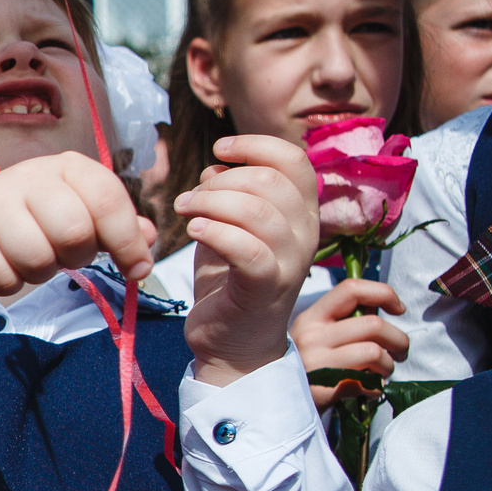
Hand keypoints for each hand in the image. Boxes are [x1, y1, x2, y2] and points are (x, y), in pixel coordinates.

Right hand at [0, 151, 156, 296]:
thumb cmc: (32, 219)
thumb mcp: (79, 212)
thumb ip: (117, 225)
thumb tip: (148, 238)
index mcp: (66, 167)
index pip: (107, 198)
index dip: (127, 240)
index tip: (137, 269)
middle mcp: (28, 176)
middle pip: (74, 231)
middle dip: (76, 256)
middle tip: (63, 255)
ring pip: (36, 259)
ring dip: (39, 273)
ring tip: (30, 259)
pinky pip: (2, 278)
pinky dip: (8, 284)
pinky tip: (2, 266)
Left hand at [176, 133, 322, 386]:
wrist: (233, 344)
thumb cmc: (231, 282)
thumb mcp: (232, 229)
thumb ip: (232, 195)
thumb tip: (218, 165)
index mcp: (301, 214)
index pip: (294, 161)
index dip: (256, 146)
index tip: (220, 150)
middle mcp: (305, 235)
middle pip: (270, 181)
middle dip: (220, 180)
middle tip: (190, 198)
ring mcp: (291, 262)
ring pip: (258, 211)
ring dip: (211, 203)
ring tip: (186, 212)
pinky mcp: (267, 288)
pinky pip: (247, 248)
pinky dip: (216, 232)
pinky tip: (195, 230)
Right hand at [291, 277, 409, 409]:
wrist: (275, 404)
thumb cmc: (304, 368)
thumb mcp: (313, 337)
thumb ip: (343, 321)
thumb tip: (380, 307)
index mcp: (311, 318)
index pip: (351, 290)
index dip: (384, 294)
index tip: (398, 309)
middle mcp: (311, 337)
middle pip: (373, 325)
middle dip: (399, 340)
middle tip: (400, 352)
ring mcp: (316, 364)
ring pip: (374, 353)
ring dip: (389, 365)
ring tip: (383, 373)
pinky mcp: (324, 389)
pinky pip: (368, 383)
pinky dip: (377, 387)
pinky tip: (368, 390)